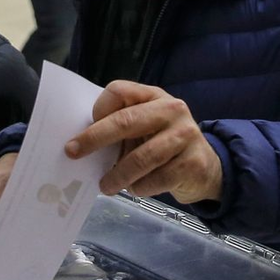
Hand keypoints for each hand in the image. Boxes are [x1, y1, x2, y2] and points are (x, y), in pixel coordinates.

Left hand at [67, 81, 221, 204]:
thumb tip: (82, 146)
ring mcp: (185, 135)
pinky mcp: (193, 163)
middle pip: (126, 120)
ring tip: (106, 186)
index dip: (98, 109)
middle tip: (73, 153)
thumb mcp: (144, 129)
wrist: (206, 168)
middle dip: (95, 138)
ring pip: (142, 157)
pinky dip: (140, 188)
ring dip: (118, 175)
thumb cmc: (163, 145)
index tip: (84, 129)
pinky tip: (135, 188)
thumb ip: (120, 129)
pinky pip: (157, 179)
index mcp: (153, 96)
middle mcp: (172, 110)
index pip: (119, 91)